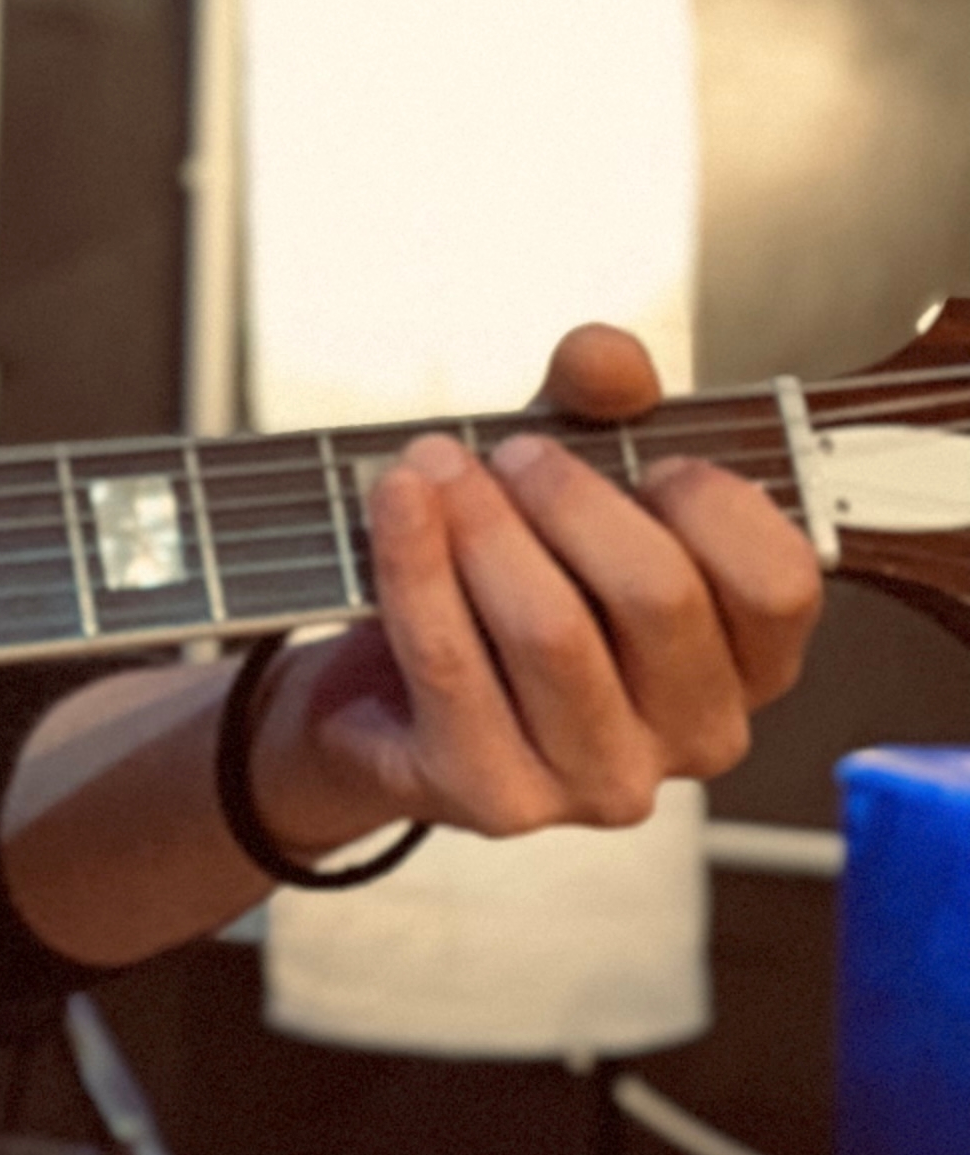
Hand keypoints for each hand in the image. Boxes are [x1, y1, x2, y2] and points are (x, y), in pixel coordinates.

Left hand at [254, 324, 825, 852]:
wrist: (376, 695)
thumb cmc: (499, 580)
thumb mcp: (559, 480)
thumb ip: (596, 408)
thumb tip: (606, 357)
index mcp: (744, 662)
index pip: (779, 585)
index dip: (714, 503)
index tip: (650, 456)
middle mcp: (694, 735)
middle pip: (657, 594)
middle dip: (571, 497)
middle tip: (506, 452)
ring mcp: (600, 782)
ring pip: (550, 630)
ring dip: (483, 525)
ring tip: (431, 465)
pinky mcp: (495, 796)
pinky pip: (451, 663)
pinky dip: (415, 565)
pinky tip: (394, 500)